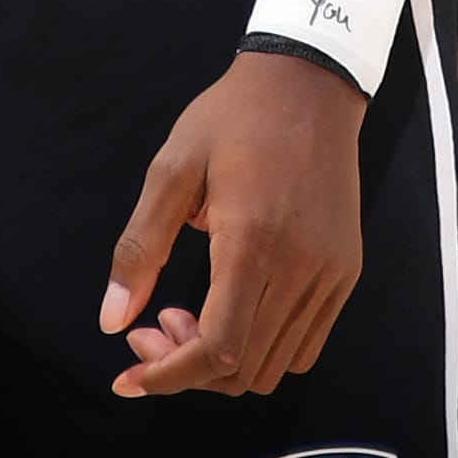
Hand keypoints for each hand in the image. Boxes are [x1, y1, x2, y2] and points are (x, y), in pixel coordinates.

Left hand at [99, 49, 364, 398]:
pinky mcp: (345, 271)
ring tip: (190, 314)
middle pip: (244, 371)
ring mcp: (330, 273)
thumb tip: (112, 321)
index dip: (169, 375)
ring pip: (276, 366)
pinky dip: (264, 348)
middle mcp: (300, 267)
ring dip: (225, 362)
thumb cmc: (231, 118)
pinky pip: (306, 344)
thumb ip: (140, 248)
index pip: (218, 350)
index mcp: (253, 240)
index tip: (130, 372)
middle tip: (153, 327)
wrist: (307, 82)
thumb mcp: (172, 168)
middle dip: (186, 368)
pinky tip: (233, 308)